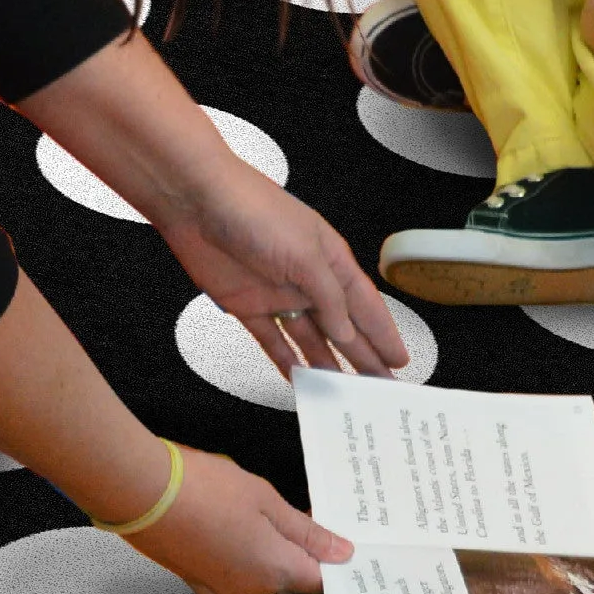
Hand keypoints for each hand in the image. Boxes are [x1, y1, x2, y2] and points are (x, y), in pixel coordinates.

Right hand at [130, 449, 349, 593]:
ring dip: (285, 586)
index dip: (338, 568)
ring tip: (285, 550)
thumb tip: (340, 552)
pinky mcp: (202, 589)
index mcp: (277, 569)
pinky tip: (251, 575)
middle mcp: (253, 592)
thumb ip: (305, 532)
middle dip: (314, 573)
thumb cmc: (201, 488)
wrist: (142, 492)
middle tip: (319, 542)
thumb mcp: (266, 499)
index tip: (347, 553)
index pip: (322, 582)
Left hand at [150, 149, 410, 380]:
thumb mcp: (305, 253)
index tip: (398, 359)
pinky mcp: (246, 305)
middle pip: (341, 327)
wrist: (195, 201)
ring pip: (309, 338)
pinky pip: (271, 340)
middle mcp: (306, 279)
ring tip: (342, 392)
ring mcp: (277, 294)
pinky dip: (284, 359)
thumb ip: (329, 296)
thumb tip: (346, 330)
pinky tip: (298, 377)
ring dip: (326, 364)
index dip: (383, 333)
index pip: (365, 304)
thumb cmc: (252, 208)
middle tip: (377, 386)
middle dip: (362, 356)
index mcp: (329, 260)